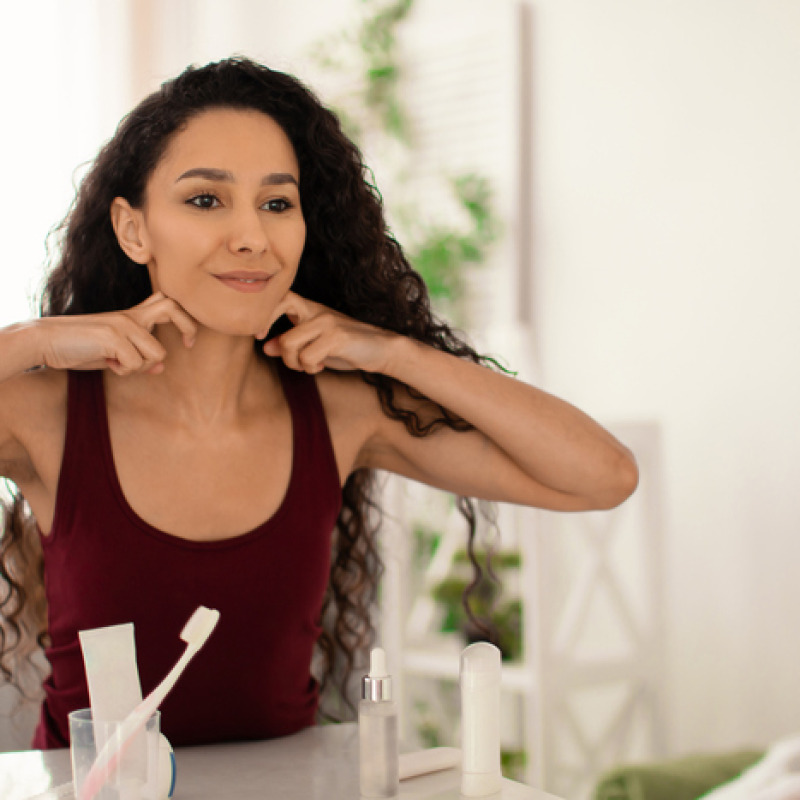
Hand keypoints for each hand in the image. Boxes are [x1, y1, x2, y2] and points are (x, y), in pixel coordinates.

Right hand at [37, 292, 196, 374]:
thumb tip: (161, 367)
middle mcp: (131, 317)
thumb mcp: (113, 355)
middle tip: (188, 345)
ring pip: (156, 353)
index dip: (185, 319)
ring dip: (140, 366)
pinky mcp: (113, 336)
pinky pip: (136, 363)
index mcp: (132, 316)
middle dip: (188, 327)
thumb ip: (137, 357)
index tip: (188, 341)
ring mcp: (123, 325)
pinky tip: (107, 363)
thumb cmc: (78, 348)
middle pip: (173, 308)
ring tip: (117, 363)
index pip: (167, 302)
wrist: (45, 341)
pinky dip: (124, 371)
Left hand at [259, 291, 398, 374]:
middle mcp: (317, 311)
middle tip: (285, 356)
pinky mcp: (337, 337)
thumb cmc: (347, 347)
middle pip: (279, 313)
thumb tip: (266, 347)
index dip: (264, 314)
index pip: (280, 297)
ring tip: (309, 366)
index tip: (259, 335)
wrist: (382, 348)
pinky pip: (307, 356)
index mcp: (310, 308)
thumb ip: (292, 344)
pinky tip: (319, 367)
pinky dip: (310, 367)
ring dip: (294, 362)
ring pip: (289, 342)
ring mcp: (327, 322)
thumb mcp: (316, 346)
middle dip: (279, 346)